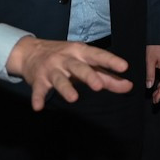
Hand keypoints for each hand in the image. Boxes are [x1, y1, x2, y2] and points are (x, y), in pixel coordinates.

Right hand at [6, 37, 133, 109]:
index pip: (97, 56)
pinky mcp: (38, 80)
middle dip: (88, 75)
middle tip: (98, 86)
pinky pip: (38, 90)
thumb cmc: (65, 58)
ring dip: (65, 88)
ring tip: (73, 98)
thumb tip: (128, 86)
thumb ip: (107, 76)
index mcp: (80, 53)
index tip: (124, 67)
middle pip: (78, 67)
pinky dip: (37, 98)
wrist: (30, 52)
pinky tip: (38, 107)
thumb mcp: (85, 62)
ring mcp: (51, 69)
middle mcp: (66, 59)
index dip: (110, 61)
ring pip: (59, 79)